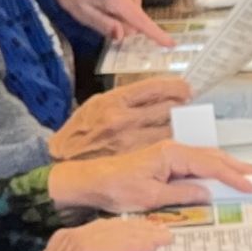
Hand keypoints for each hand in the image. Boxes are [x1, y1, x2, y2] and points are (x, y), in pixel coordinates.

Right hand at [16, 215, 172, 250]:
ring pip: (118, 233)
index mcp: (68, 240)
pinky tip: (150, 247)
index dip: (127, 229)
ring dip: (144, 235)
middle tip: (163, 232)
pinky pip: (116, 246)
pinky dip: (135, 245)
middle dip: (140, 229)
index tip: (146, 231)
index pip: (104, 229)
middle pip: (114, 227)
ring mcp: (77, 242)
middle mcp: (72, 236)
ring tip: (164, 238)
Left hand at [50, 142, 251, 214]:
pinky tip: (218, 178)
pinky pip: (194, 164)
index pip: (211, 165)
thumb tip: (208, 194)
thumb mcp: (151, 197)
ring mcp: (168, 154)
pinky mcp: (164, 161)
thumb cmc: (116, 188)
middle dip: (236, 168)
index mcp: (172, 154)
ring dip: (226, 168)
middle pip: (212, 157)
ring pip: (205, 159)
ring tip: (245, 177)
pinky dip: (211, 170)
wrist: (91, 182)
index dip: (234, 177)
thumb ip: (182, 194)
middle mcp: (172, 150)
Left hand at [51, 0, 167, 46]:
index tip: (171, 44)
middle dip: (123, 28)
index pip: (139, 20)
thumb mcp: (82, 15)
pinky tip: (110, 5)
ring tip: (103, 9)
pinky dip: (124, 12)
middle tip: (101, 18)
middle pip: (136, 22)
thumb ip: (103, 25)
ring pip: (135, 17)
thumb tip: (123, 34)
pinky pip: (134, 10)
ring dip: (122, 19)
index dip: (155, 33)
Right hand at [51, 76, 189, 160]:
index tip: (186, 90)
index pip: (158, 87)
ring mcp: (130, 142)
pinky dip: (177, 147)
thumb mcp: (98, 104)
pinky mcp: (134, 161)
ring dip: (183, 128)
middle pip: (170, 108)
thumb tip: (160, 94)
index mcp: (114, 101)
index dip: (178, 87)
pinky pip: (165, 150)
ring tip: (186, 128)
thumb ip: (127, 100)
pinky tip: (179, 146)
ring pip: (172, 130)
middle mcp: (123, 120)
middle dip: (183, 108)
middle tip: (189, 109)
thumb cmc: (81, 133)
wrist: (62, 162)